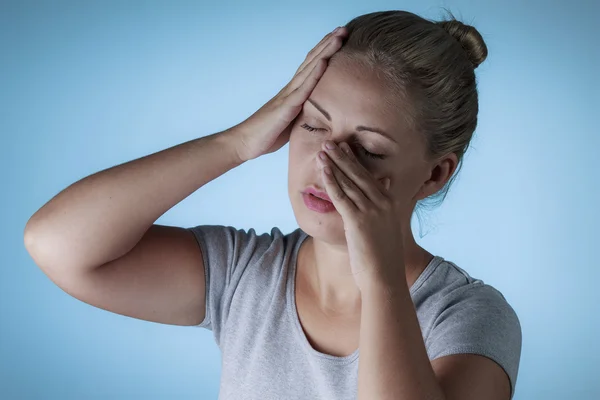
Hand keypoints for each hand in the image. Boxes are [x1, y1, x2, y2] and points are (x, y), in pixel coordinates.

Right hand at [233, 26, 347, 161]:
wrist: (246, 142)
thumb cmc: (268, 134)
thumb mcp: (292, 122)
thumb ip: (304, 113)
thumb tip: (320, 114)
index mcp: (294, 92)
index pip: (311, 67)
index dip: (324, 52)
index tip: (339, 39)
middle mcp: (291, 89)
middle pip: (312, 62)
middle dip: (328, 45)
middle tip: (342, 29)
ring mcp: (287, 96)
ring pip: (309, 70)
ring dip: (324, 53)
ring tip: (337, 38)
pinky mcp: (285, 108)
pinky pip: (302, 90)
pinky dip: (313, 76)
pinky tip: (323, 63)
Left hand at [315, 140, 406, 291]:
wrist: (385, 277)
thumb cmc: (384, 256)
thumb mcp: (390, 225)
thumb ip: (388, 204)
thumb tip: (388, 184)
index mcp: (391, 202)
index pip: (370, 175)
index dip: (355, 160)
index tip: (345, 147)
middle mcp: (383, 202)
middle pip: (359, 174)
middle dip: (343, 157)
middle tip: (331, 142)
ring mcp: (371, 211)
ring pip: (349, 182)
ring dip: (334, 165)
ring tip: (323, 151)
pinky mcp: (358, 221)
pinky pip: (341, 197)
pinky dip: (331, 181)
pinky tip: (323, 171)